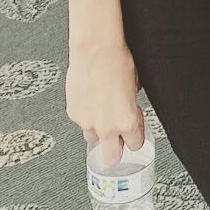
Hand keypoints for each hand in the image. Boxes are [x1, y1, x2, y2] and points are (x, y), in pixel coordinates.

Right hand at [66, 38, 144, 167]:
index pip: (135, 144)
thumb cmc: (119, 63)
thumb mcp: (136, 86)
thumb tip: (131, 109)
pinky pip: (82, 122)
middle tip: (119, 137)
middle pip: (111, 158)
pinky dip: (87, 115)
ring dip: (99, 130)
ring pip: (93, 138)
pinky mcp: (73, 114)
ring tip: (104, 112)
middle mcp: (106, 127)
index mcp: (127, 121)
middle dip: (116, 149)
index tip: (136, 128)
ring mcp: (87, 123)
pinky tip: (92, 100)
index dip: (137, 135)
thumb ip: (132, 107)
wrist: (95, 51)